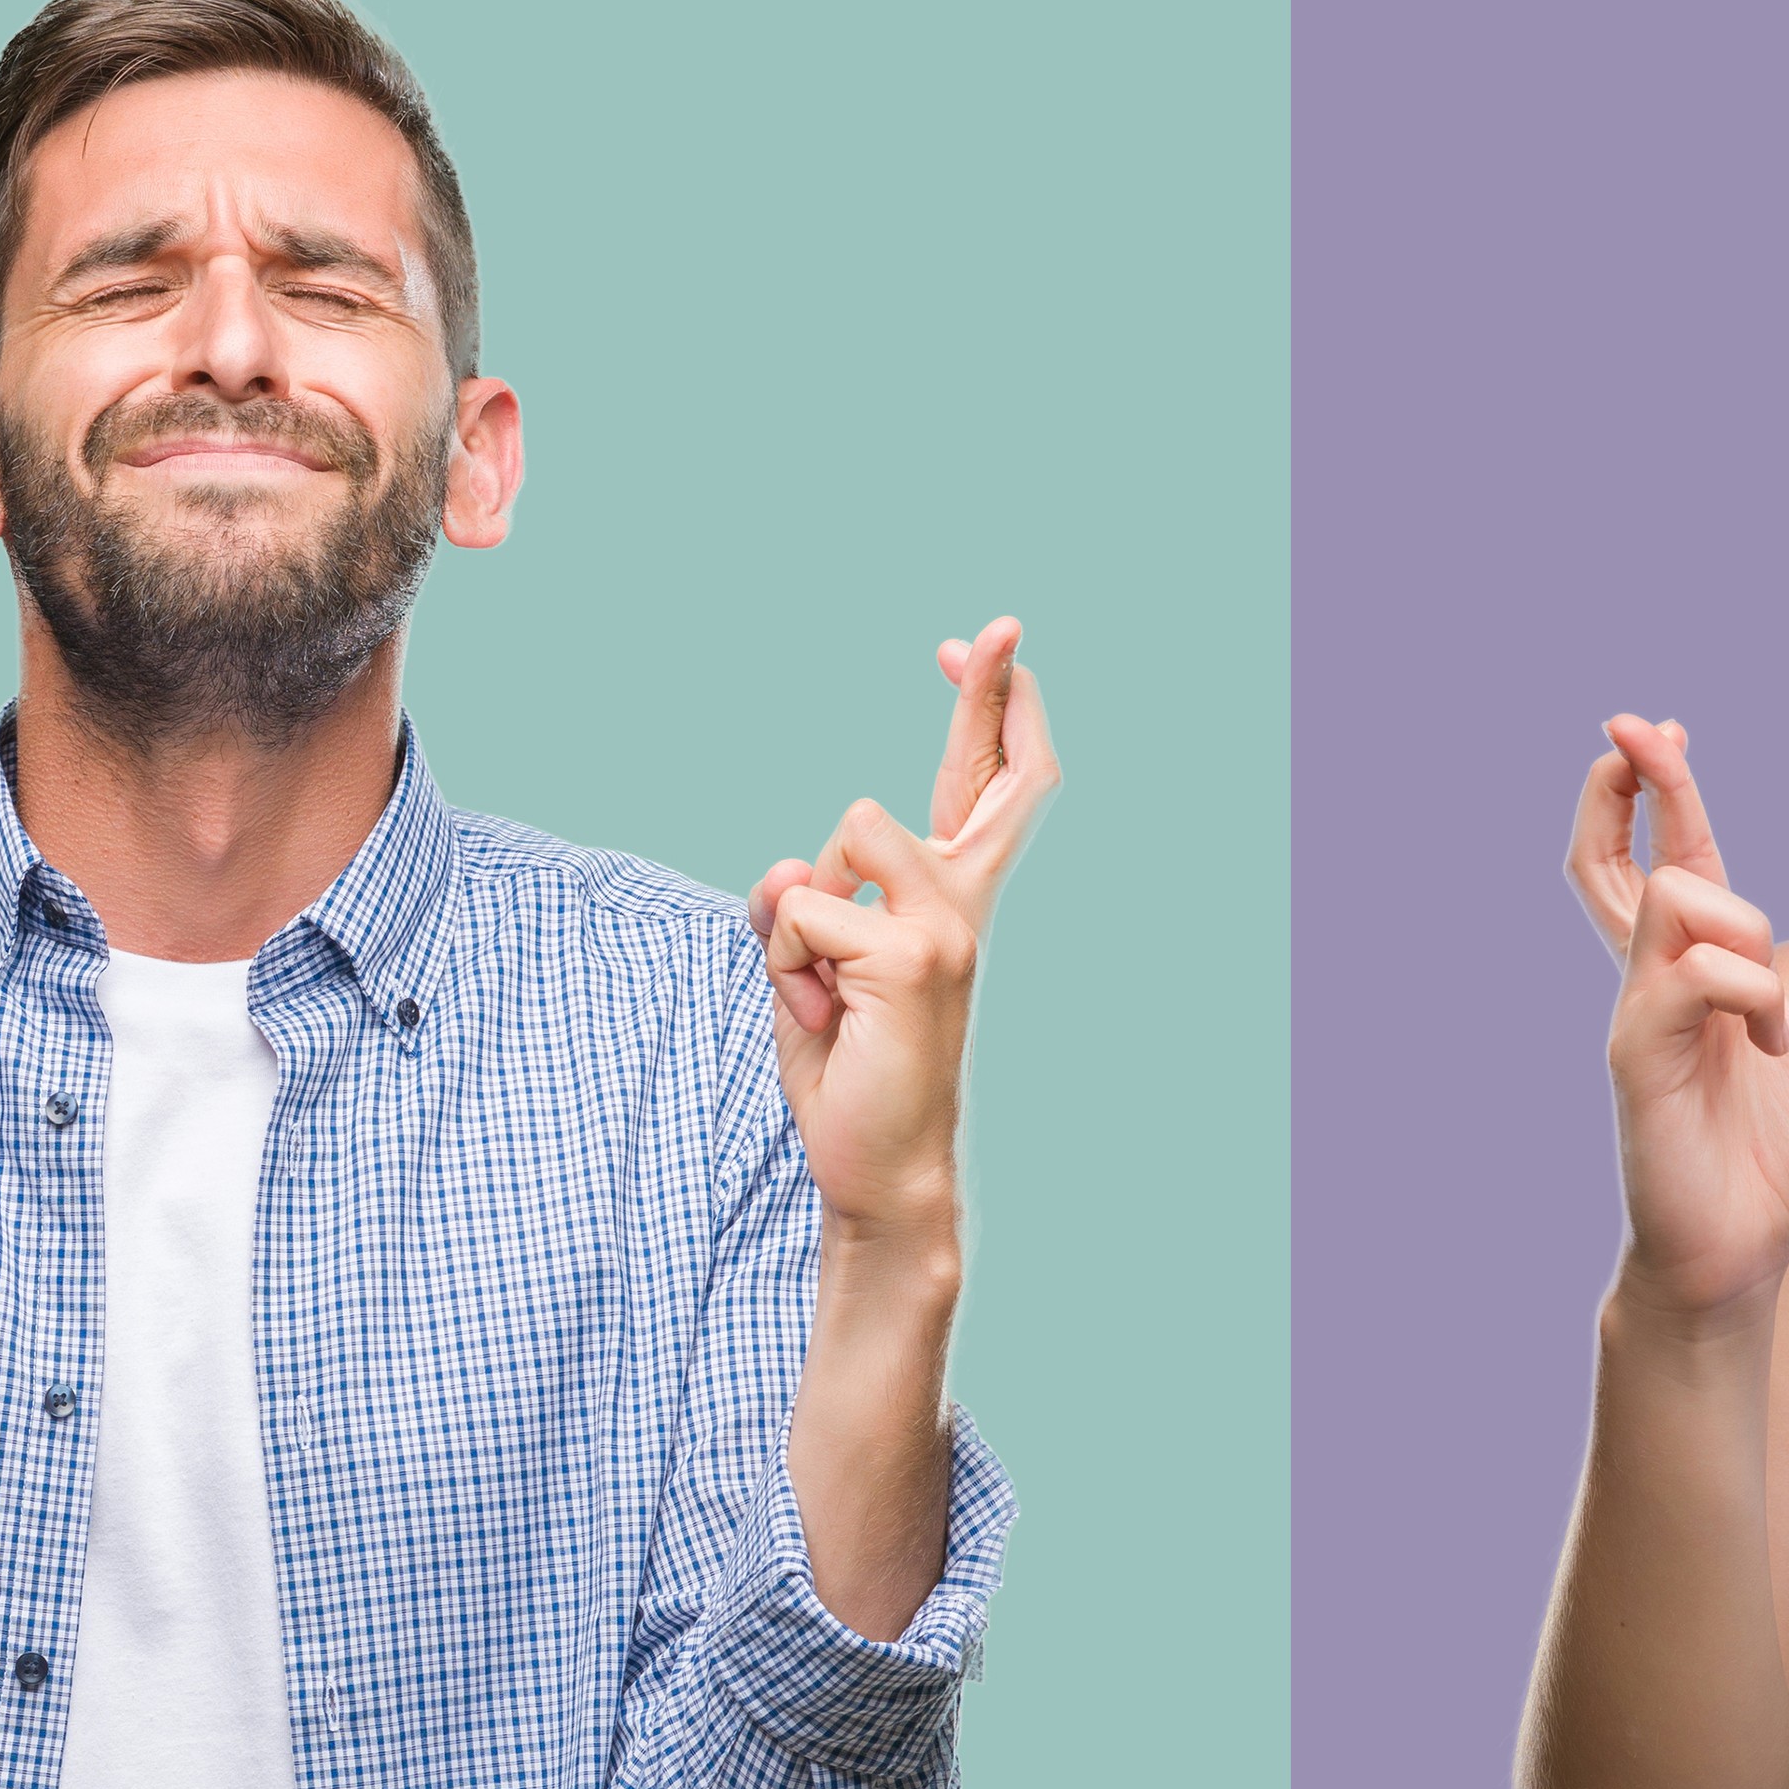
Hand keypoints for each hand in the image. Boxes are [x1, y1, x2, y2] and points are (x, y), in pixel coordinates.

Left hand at [757, 618, 1048, 1256]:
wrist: (879, 1163)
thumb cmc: (850, 1066)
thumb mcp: (813, 968)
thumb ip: (803, 904)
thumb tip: (791, 872)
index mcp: (948, 901)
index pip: (983, 790)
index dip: (989, 714)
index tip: (980, 646)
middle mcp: (963, 903)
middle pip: (992, 776)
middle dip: (995, 694)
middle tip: (1005, 625)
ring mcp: (945, 926)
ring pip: (840, 841)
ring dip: (795, 915)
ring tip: (820, 988)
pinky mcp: (908, 957)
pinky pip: (801, 913)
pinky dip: (783, 966)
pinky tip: (822, 1019)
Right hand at [1570, 711, 1788, 1318]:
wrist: (1739, 1258)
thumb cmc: (1779, 1163)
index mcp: (1705, 979)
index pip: (1674, 864)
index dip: (1660, 796)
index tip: (1656, 733)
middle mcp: (1661, 986)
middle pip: (1628, 865)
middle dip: (1628, 789)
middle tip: (1632, 727)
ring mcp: (1642, 1019)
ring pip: (1675, 903)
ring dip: (1741, 928)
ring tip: (1773, 1019)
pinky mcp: (1637, 1060)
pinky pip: (1684, 979)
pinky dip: (1745, 992)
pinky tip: (1769, 1046)